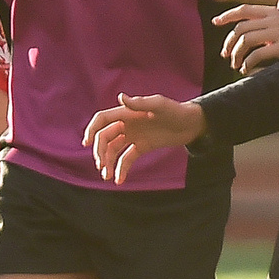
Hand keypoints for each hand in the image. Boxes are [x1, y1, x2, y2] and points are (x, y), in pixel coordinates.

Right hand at [84, 94, 206, 184]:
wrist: (193, 123)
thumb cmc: (177, 110)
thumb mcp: (159, 105)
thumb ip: (140, 103)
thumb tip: (120, 98)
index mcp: (127, 113)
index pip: (102, 120)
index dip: (92, 130)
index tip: (86, 144)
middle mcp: (127, 124)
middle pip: (105, 138)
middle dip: (100, 152)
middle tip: (102, 167)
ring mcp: (134, 136)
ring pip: (113, 150)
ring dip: (108, 163)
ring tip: (108, 177)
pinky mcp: (142, 147)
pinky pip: (127, 158)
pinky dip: (122, 169)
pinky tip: (120, 180)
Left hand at [215, 4, 278, 73]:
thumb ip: (270, 24)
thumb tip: (255, 36)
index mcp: (273, 11)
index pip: (244, 9)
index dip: (227, 15)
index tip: (215, 22)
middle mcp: (273, 19)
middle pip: (240, 28)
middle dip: (229, 42)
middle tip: (225, 54)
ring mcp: (278, 32)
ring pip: (246, 40)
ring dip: (236, 54)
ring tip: (235, 64)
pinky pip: (258, 54)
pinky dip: (248, 62)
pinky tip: (246, 69)